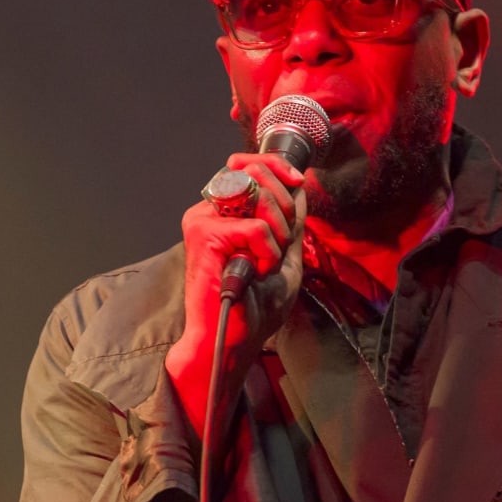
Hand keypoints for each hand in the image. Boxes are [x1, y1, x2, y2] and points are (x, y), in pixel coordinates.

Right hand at [165, 151, 307, 440]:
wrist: (235, 336)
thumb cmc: (255, 304)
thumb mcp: (284, 255)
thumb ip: (290, 221)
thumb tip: (299, 187)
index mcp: (225, 211)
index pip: (249, 165)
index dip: (278, 167)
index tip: (297, 182)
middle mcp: (209, 209)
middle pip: (257, 173)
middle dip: (284, 207)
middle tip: (278, 246)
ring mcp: (202, 219)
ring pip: (259, 196)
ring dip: (278, 233)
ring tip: (264, 263)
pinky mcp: (204, 234)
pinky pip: (256, 227)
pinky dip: (267, 252)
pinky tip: (255, 271)